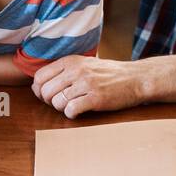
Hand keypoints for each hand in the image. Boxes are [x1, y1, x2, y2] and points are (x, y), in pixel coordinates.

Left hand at [31, 55, 145, 117]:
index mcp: (71, 61)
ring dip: (62, 109)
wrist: (137, 78)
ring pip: (57, 102)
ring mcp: (86, 84)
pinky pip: (71, 110)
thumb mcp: (85, 64)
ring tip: (74, 106)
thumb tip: (38, 85)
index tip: (49, 95)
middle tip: (62, 103)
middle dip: (50, 102)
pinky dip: (72, 115)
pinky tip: (79, 111)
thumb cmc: (109, 74)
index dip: (40, 90)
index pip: (40, 77)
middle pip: (45, 92)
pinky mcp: (96, 98)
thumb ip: (64, 71)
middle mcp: (76, 70)